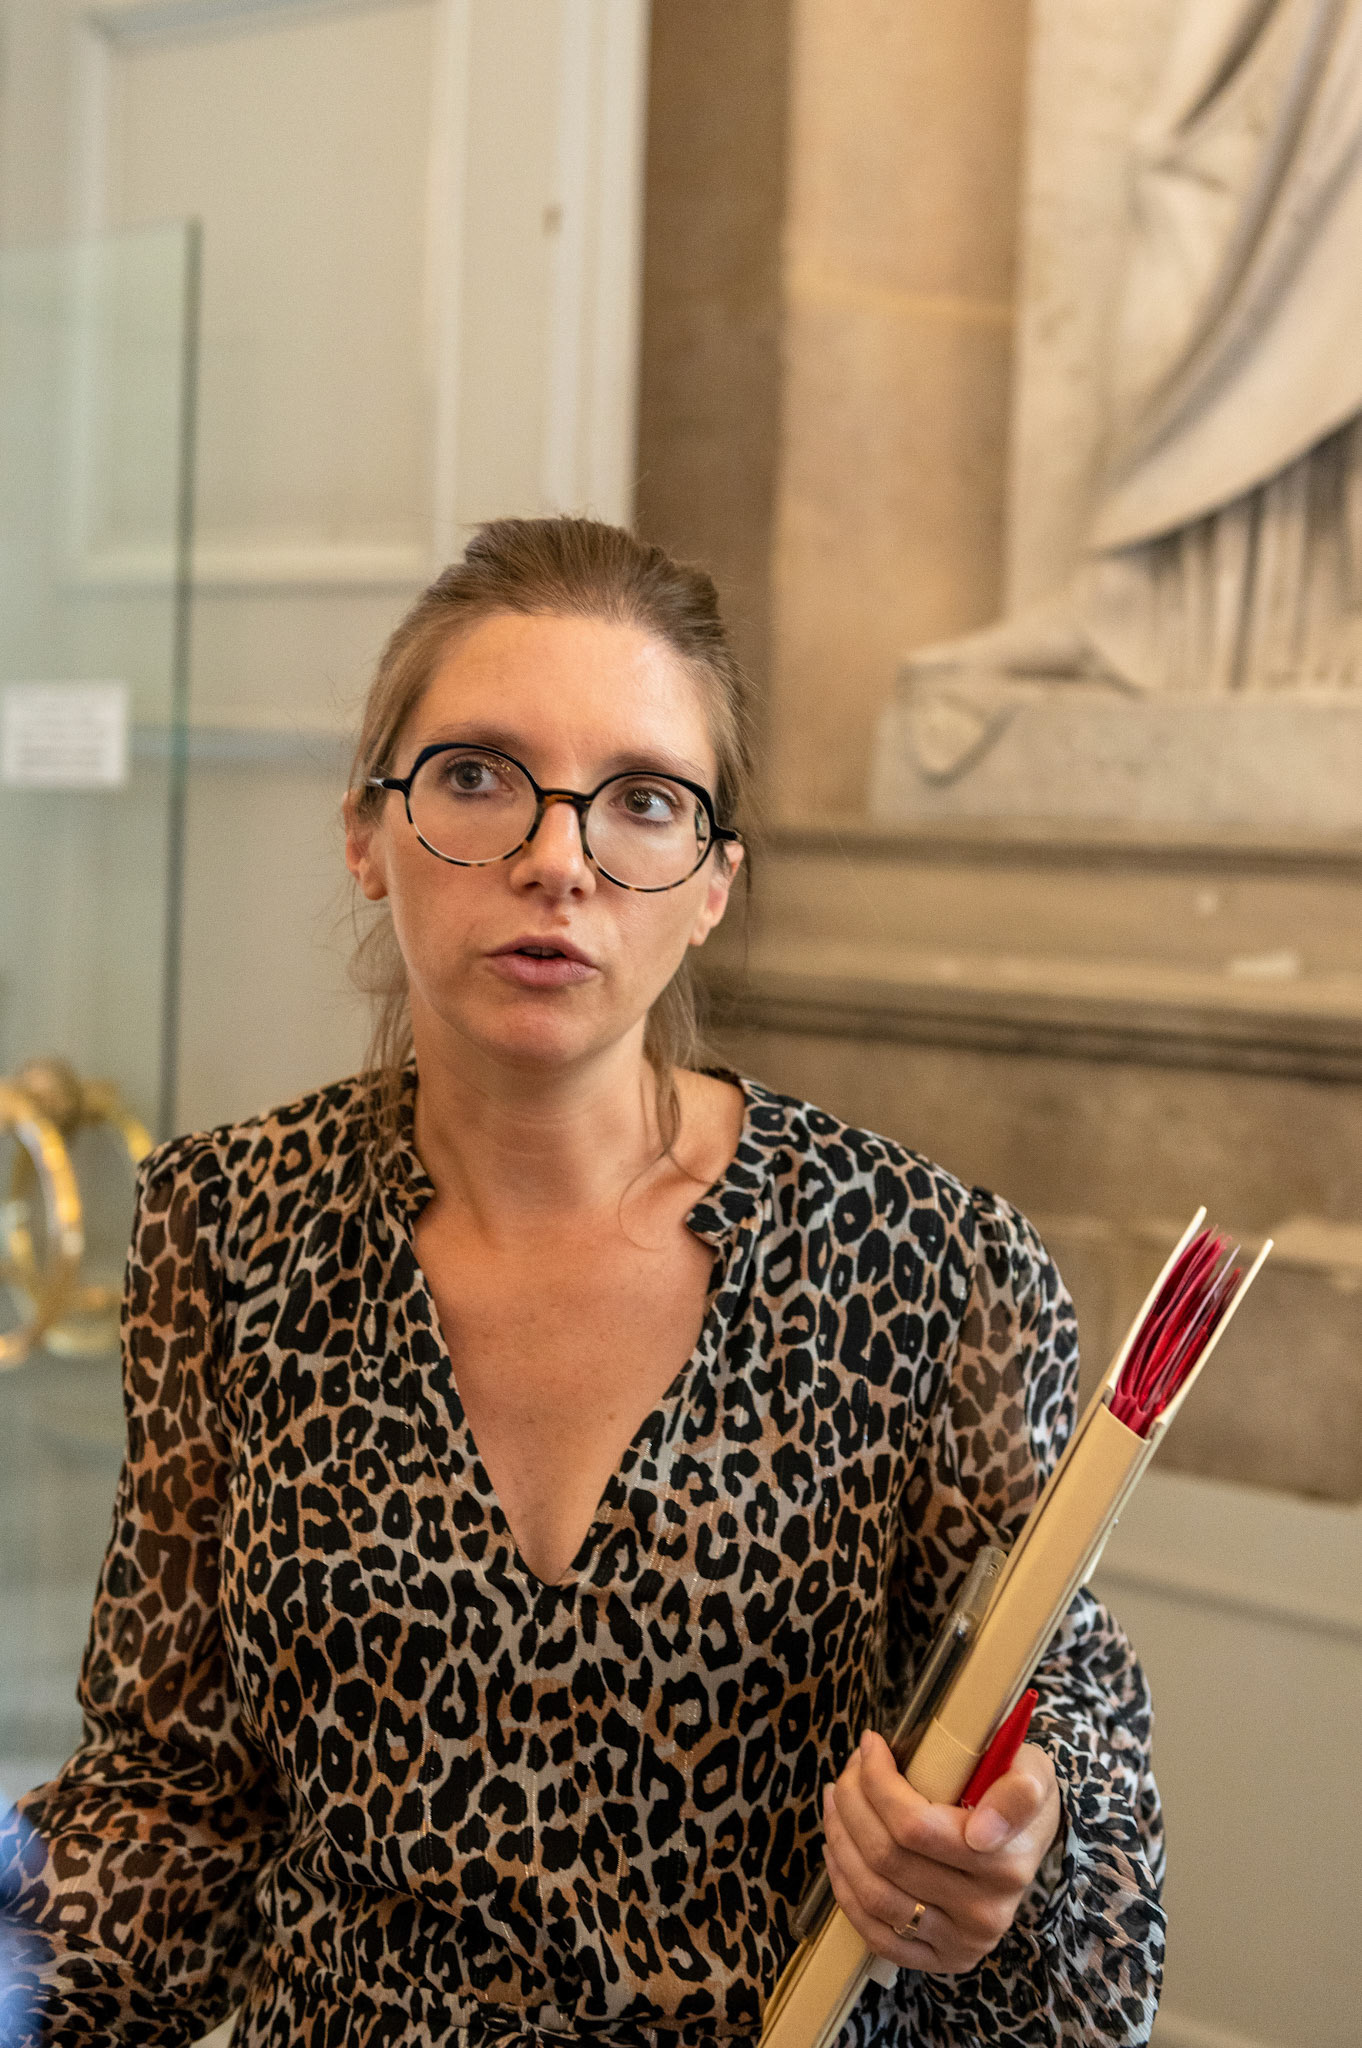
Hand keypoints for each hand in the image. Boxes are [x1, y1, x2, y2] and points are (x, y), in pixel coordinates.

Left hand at [821, 1730, 1061, 1976]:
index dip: (878, 1783)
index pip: (914, 1827)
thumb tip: (980, 1833)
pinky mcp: (939, 1960)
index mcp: (1004, 1864)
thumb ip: (1018, 1793)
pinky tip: (838, 1853)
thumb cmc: (1017, 1794)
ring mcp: (960, 1942)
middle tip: (849, 1769)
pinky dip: (846, 1892)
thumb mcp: (1033, 1774)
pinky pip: (877, 1936)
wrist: (1030, 1842)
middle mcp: (984, 1912)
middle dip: (853, 1803)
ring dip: (840, 1841)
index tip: (870, 1745)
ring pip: (874, 1895)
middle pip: (887, 1857)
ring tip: (835, 1801)